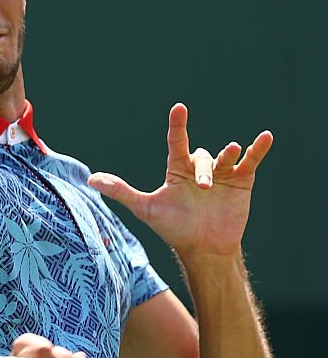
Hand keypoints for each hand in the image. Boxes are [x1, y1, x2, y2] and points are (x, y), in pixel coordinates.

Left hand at [88, 104, 272, 259]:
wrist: (203, 249)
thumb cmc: (174, 228)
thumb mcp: (146, 209)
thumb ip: (121, 192)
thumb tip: (91, 181)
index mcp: (177, 170)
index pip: (177, 141)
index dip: (178, 125)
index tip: (179, 108)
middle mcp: (199, 169)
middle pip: (201, 156)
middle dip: (203, 169)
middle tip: (203, 187)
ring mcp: (221, 174)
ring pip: (224, 156)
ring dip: (228, 154)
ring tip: (231, 153)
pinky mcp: (241, 182)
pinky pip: (251, 160)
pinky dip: (258, 149)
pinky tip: (266, 137)